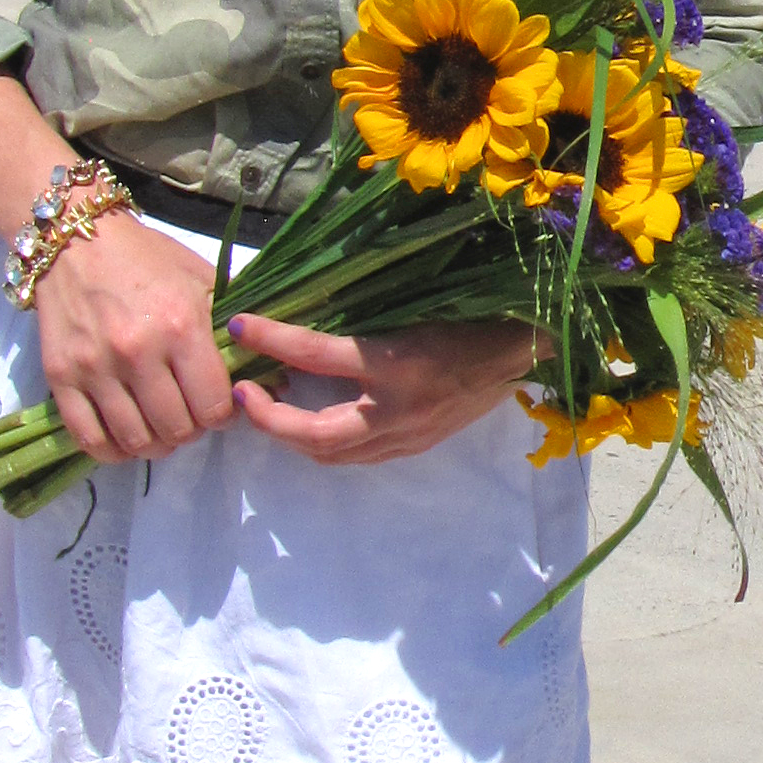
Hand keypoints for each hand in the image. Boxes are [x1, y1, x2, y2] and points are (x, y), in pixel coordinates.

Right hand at [35, 213, 238, 466]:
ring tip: (160, 427)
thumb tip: (274, 377)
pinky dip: (113, 451)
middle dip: (192, 430)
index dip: (223, 415)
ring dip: (156, 444)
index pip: (214, 405)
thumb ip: (235, 328)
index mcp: (181, 326)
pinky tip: (126, 437)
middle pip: (178, 430)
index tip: (219, 406)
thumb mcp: (202, 278)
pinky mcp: (60, 378)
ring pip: (137, 441)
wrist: (77, 241)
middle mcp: (138, 352)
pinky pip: (90, 439)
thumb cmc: (147, 258)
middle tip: (190, 415)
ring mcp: (95, 367)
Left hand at [223, 312, 539, 466]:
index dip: (274, 338)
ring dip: (291, 436)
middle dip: (269, 419)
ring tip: (270, 407)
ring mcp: (407, 435)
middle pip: (315, 434)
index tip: (238, 323)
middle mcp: (398, 409)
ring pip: (331, 454)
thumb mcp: (412, 306)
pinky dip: (323, 443)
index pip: (319, 353)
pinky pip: (356, 456)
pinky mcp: (414, 446)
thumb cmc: (470, 315)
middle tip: (244, 392)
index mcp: (398, 363)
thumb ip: (360, 315)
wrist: (523, 349)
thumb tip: (301, 309)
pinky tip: (313, 421)